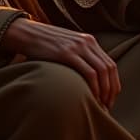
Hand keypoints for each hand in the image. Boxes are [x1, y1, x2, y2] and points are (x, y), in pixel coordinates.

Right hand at [1, 18, 119, 108]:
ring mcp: (78, 47)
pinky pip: (89, 72)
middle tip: (108, 106)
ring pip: (102, 71)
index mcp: (89, 41)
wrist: (26, 33)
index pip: (110, 64)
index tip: (110, 99)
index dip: (113, 84)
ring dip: (104, 91)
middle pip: (109, 69)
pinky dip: (94, 87)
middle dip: (111, 90)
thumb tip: (88, 78)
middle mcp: (87, 42)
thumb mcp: (67, 46)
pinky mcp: (67, 53)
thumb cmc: (44, 45)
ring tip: (101, 105)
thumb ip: (79, 56)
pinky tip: (91, 98)